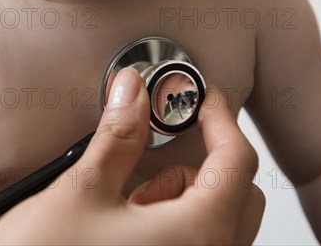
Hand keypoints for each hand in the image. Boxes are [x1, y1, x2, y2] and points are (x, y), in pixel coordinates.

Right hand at [0, 67, 264, 244]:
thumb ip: (118, 136)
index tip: (202, 97)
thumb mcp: (82, 190)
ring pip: (217, 221)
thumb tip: (131, 91)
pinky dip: (176, 220)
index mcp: (196, 236)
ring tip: (136, 190)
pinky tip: (131, 218)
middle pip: (237, 194)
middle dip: (206, 158)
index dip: (220, 119)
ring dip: (188, 193)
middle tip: (165, 137)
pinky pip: (196, 244)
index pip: (237, 162)